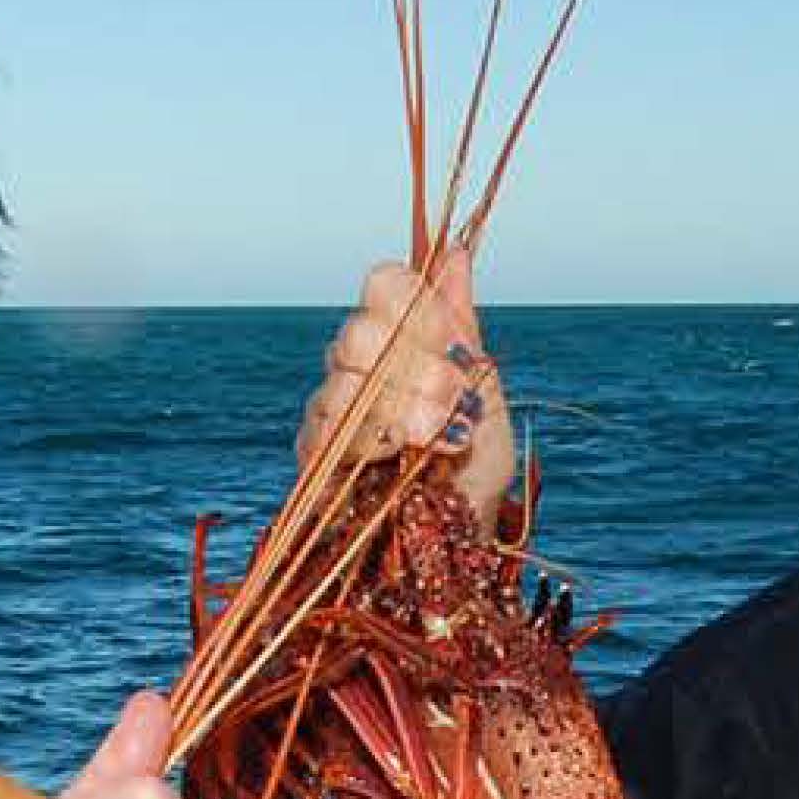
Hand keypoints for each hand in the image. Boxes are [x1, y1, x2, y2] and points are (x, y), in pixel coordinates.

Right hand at [301, 250, 518, 518]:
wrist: (459, 546)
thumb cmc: (474, 473)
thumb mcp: (486, 395)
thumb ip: (464, 328)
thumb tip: (456, 253)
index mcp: (400, 339)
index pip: (384, 283)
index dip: (414, 305)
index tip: (450, 343)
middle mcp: (358, 365)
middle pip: (360, 328)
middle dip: (414, 367)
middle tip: (451, 405)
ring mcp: (330, 408)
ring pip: (344, 377)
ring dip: (399, 410)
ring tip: (432, 443)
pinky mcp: (312, 455)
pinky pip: (329, 428)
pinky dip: (371, 442)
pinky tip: (395, 462)